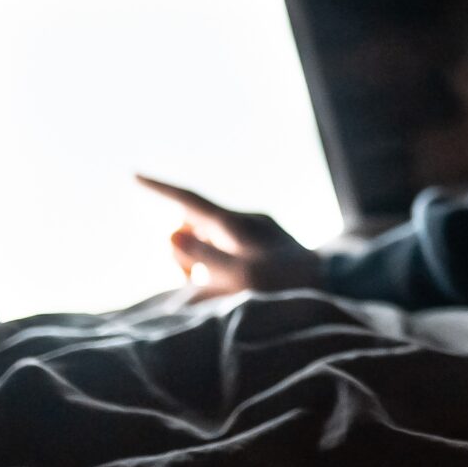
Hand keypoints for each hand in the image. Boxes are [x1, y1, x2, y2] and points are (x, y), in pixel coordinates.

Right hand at [134, 175, 322, 296]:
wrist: (335, 292)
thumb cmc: (288, 290)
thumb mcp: (242, 277)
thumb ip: (204, 256)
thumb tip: (169, 234)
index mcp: (238, 224)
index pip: (190, 200)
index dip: (159, 189)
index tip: (132, 174)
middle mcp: (245, 223)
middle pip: (192, 226)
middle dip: (181, 252)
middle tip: (194, 282)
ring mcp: (254, 235)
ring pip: (205, 242)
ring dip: (198, 265)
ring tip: (218, 291)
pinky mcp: (261, 249)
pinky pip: (222, 253)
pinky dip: (214, 270)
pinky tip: (228, 289)